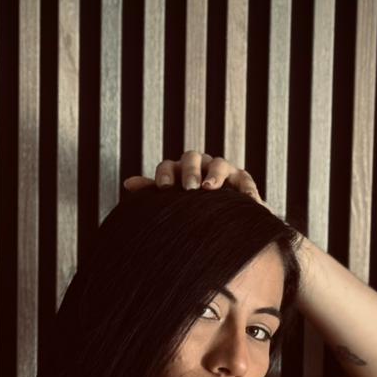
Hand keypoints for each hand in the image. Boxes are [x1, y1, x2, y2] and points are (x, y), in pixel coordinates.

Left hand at [122, 151, 265, 203]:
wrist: (221, 218)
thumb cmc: (190, 208)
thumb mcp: (171, 201)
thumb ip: (152, 192)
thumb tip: (128, 184)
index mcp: (179, 171)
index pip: (168, 166)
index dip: (165, 175)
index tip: (164, 189)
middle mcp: (200, 165)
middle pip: (192, 158)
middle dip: (190, 171)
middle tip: (188, 188)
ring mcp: (222, 170)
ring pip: (218, 163)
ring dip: (215, 174)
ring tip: (210, 188)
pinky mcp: (242, 180)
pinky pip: (245, 180)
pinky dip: (247, 189)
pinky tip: (247, 201)